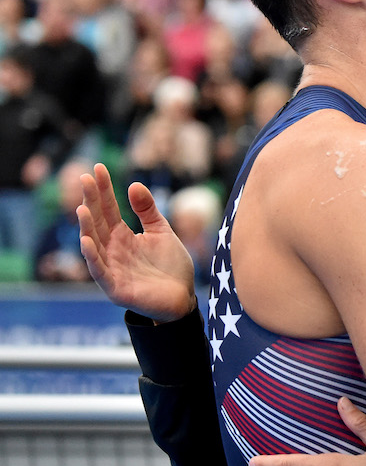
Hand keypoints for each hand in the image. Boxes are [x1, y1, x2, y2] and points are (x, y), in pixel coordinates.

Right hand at [77, 163, 195, 321]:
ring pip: (94, 245)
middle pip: (98, 222)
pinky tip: (87, 241)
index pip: (108, 208)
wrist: (183, 297)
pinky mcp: (116, 287)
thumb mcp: (161, 232)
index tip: (98, 167)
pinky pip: (100, 271)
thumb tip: (134, 184)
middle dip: (91, 201)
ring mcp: (112, 268)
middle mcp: (112, 250)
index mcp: (122, 236)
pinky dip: (93, 257)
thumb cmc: (170, 266)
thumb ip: (148, 211)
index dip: (103, 189)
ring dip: (87, 227)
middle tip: (86, 178)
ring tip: (82, 208)